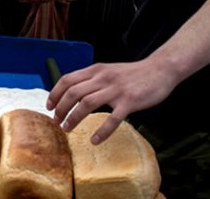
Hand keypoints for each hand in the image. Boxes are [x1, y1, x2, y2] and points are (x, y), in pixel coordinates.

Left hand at [46, 58, 175, 144]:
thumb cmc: (131, 74)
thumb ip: (91, 79)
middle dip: (60, 109)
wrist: (160, 69)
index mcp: (95, 70)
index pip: (67, 80)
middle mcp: (102, 78)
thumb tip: (71, 92)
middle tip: (56, 121)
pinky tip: (95, 140)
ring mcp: (116, 90)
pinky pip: (113, 118)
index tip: (49, 106)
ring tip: (67, 129)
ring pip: (87, 104)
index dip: (54, 94)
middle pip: (73, 93)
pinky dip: (102, 131)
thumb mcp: (107, 70)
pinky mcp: (130, 101)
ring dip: (74, 118)